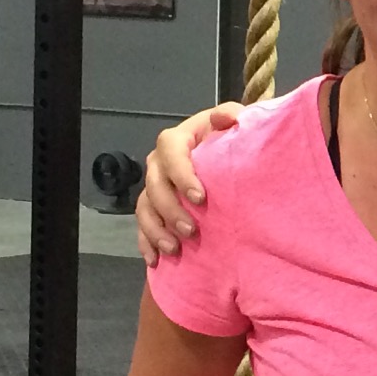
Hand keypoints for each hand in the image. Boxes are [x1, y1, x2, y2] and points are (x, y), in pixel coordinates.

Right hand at [137, 103, 246, 262]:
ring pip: (144, 208)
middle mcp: (159, 163)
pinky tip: (155, 259)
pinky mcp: (153, 208)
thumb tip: (226, 118)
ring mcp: (153, 186)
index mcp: (176, 140)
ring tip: (174, 249)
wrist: (225, 159)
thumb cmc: (228, 139)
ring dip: (156, 230)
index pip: (171, 151)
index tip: (200, 197)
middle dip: (170, 210)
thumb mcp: (234, 122)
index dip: (181, 174)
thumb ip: (232, 116)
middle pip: (154, 185)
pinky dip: (147, 242)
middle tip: (191, 231)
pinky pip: (142, 226)